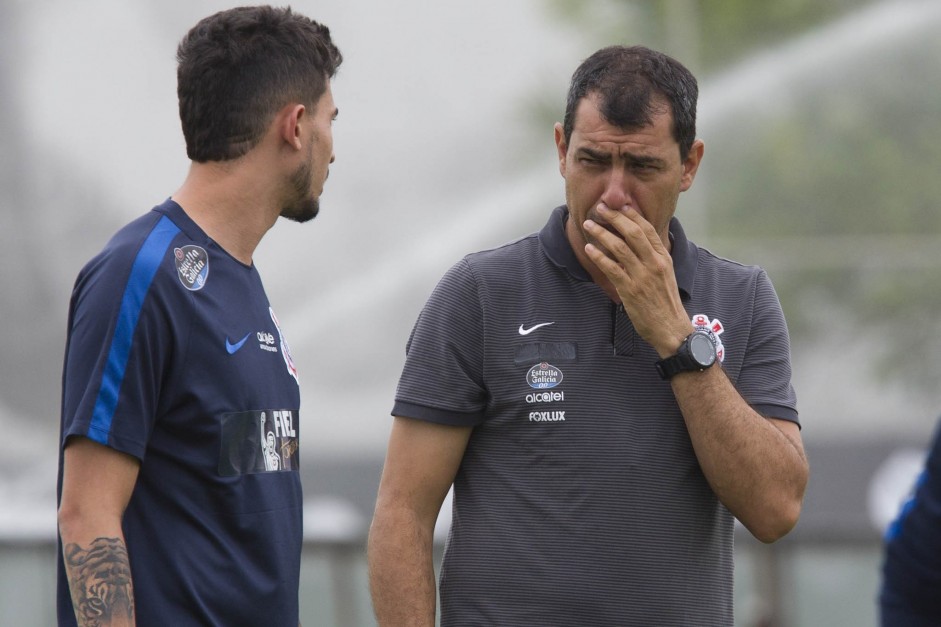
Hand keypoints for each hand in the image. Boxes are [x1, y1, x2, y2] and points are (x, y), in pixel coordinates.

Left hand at [583, 204, 690, 355]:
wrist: (671, 328)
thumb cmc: (666, 302)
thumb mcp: (666, 274)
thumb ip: (654, 257)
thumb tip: (641, 243)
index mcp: (664, 258)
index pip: (648, 230)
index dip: (633, 215)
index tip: (620, 205)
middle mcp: (654, 264)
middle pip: (633, 233)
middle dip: (615, 218)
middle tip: (601, 208)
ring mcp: (642, 276)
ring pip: (620, 248)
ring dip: (602, 234)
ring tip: (589, 225)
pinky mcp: (630, 290)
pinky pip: (612, 269)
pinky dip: (599, 257)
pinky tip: (589, 249)